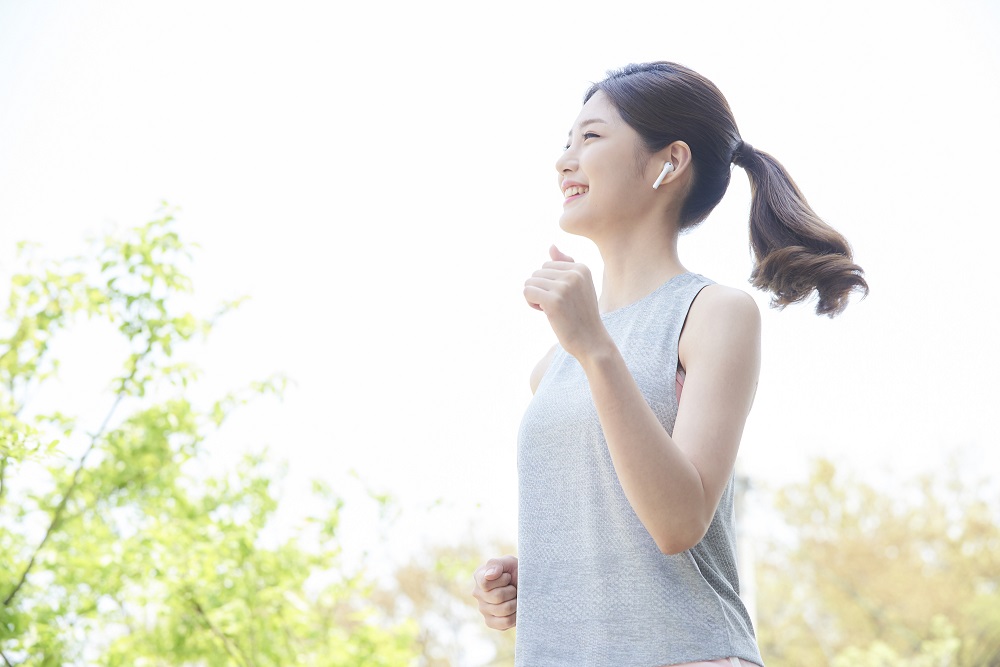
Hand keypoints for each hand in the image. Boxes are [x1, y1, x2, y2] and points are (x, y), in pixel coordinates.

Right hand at [471, 555, 517, 630]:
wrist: (527, 585)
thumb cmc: (515, 572)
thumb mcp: (508, 562)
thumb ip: (496, 564)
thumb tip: (489, 576)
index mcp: (480, 577)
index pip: (486, 583)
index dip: (502, 580)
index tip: (508, 576)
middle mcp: (478, 594)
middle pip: (497, 597)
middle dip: (511, 591)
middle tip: (513, 588)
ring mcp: (483, 609)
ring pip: (503, 610)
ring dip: (514, 602)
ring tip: (514, 597)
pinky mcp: (491, 622)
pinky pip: (505, 622)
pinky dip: (515, 616)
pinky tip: (515, 609)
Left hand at [523, 245, 611, 359]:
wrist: (591, 341)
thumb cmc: (581, 314)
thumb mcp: (578, 286)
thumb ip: (566, 265)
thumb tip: (551, 246)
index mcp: (581, 267)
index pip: (547, 264)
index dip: (549, 283)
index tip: (563, 297)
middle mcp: (574, 274)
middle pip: (537, 272)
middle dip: (541, 290)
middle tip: (557, 306)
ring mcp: (564, 287)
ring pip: (530, 282)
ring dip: (536, 298)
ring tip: (553, 310)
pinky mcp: (554, 301)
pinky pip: (527, 292)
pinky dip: (531, 304)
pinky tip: (545, 313)